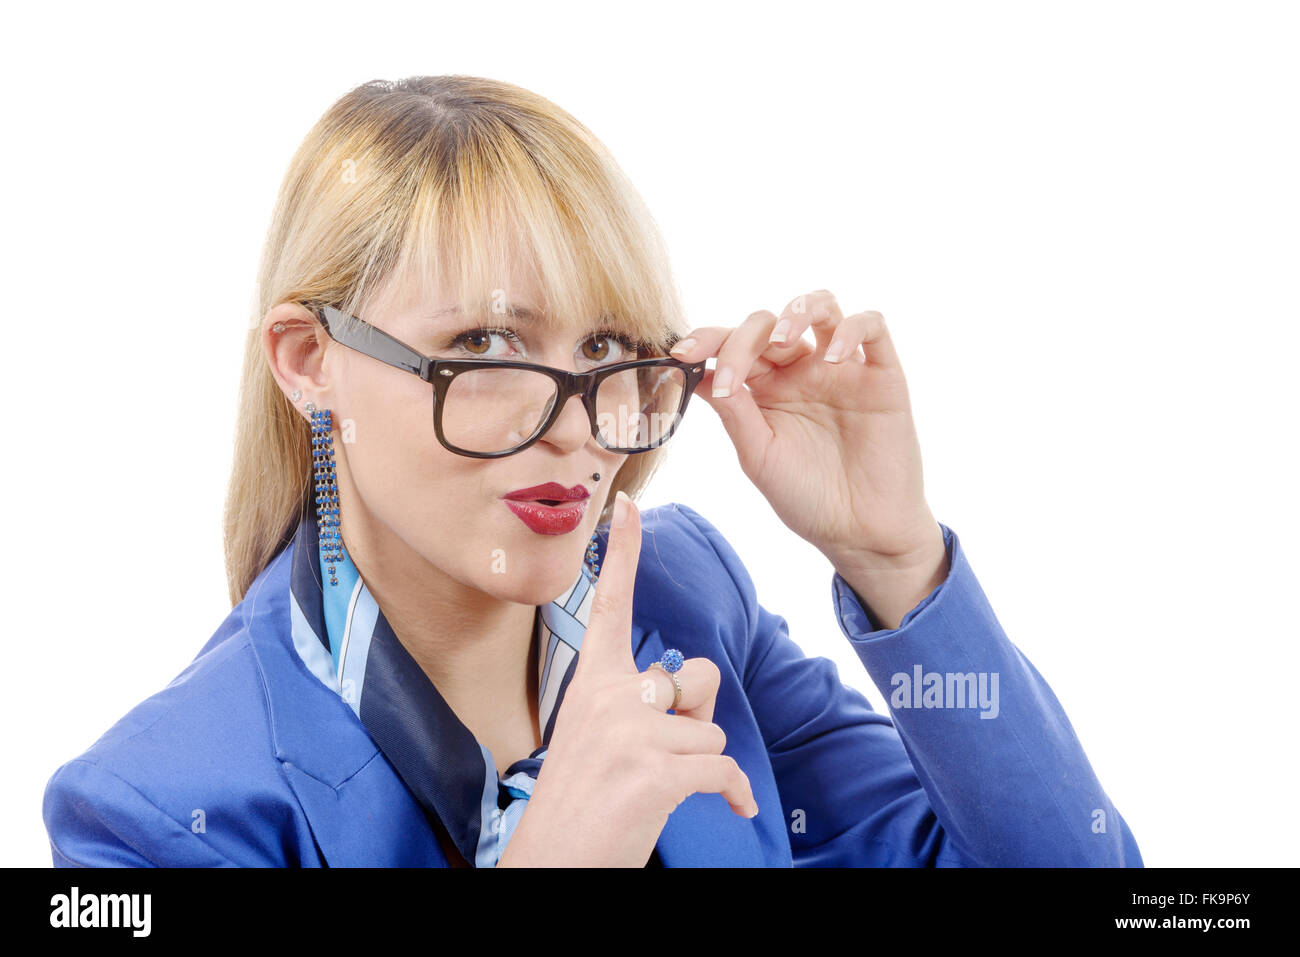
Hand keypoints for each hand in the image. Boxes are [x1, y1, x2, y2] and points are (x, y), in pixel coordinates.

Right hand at [496, 490, 758, 867]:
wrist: (554, 859)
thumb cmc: (584, 800)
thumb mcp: (607, 735)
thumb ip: (649, 699)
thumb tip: (697, 686)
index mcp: (593, 681)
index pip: (612, 604)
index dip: (623, 551)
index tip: (627, 502)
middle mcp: (609, 695)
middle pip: (697, 676)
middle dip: (696, 716)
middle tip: (660, 754)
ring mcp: (630, 731)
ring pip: (710, 729)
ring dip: (699, 764)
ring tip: (657, 788)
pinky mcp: (654, 769)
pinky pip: (722, 768)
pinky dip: (732, 794)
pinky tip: (725, 809)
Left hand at [676, 290, 943, 574]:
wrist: (860, 532)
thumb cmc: (807, 499)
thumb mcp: (759, 456)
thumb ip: (734, 412)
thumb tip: (696, 373)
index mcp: (766, 389)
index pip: (733, 345)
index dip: (706, 340)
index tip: (681, 355)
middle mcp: (801, 371)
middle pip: (768, 323)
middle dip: (742, 337)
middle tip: (731, 371)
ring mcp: (842, 369)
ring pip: (822, 306)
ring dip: (797, 311)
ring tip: (783, 341)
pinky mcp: (883, 375)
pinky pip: (873, 326)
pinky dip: (852, 330)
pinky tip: (833, 359)